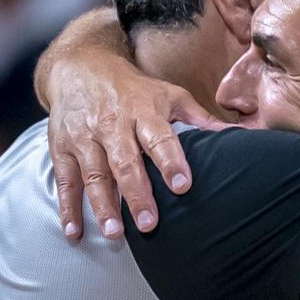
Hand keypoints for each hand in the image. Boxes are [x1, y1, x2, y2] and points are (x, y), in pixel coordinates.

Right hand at [46, 55, 227, 241]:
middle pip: (125, 161)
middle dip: (136, 193)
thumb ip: (199, 119)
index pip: (158, 137)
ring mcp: (84, 137)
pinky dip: (68, 208)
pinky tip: (75, 233)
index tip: (183, 185)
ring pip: (94, 174)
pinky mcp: (61, 147)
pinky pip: (65, 180)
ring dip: (103, 205)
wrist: (79, 66)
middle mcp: (112, 124)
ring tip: (115, 233)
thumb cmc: (132, 88)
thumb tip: (239, 137)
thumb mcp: (167, 94)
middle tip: (149, 223)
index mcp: (142, 111)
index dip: (170, 161)